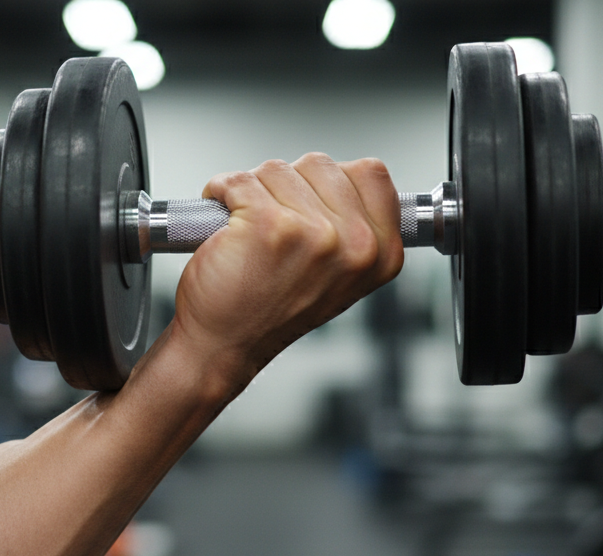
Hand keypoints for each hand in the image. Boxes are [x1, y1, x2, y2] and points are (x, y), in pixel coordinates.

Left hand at [170, 153, 403, 386]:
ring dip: (252, 191)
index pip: (371, 173)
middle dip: (286, 185)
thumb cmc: (271, 309)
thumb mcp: (340, 275)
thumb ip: (354, 226)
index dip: (329, 180)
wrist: (225, 345)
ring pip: (278, 169)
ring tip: (248, 231)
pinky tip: (224, 221)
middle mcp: (356, 245)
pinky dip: (220, 191)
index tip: (307, 203)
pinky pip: (239, 179)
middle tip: (272, 226)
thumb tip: (342, 177)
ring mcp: (314, 234)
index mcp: (382, 254)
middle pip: (320, 164)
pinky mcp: (268, 225)